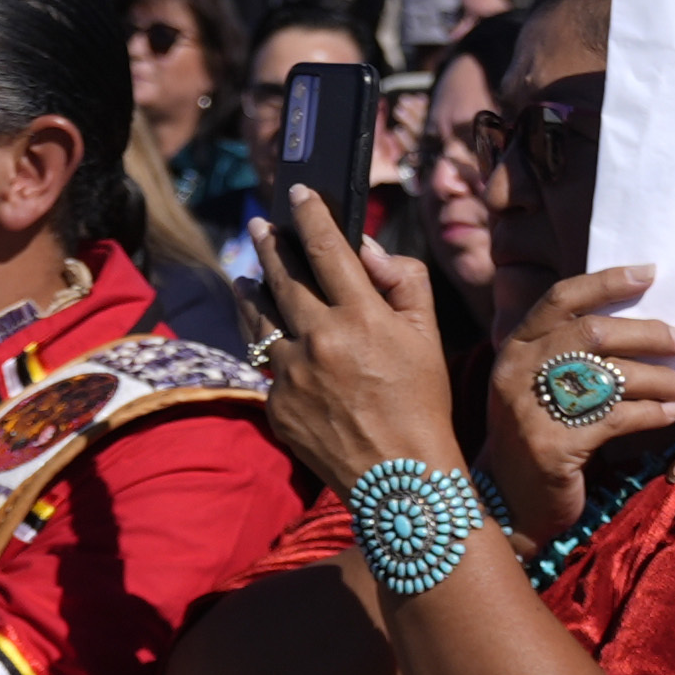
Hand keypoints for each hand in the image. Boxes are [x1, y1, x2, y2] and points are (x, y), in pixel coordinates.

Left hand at [250, 190, 472, 530]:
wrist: (400, 481)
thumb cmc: (423, 404)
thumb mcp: (427, 336)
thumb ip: (403, 282)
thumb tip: (367, 251)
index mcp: (360, 316)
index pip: (327, 248)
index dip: (311, 214)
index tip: (299, 194)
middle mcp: (319, 339)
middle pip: (281, 276)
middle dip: (270, 246)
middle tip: (261, 226)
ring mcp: (291, 375)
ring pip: (259, 320)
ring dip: (251, 292)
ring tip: (247, 276)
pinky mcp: (276, 407)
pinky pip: (270, 368)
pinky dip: (275, 353)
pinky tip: (278, 346)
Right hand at [477, 265, 674, 548]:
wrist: (507, 506)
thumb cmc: (538, 439)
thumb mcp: (540, 388)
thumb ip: (571, 356)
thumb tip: (645, 328)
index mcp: (516, 347)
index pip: (562, 298)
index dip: (607, 282)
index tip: (649, 273)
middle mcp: (518, 371)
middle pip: (594, 333)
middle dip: (650, 333)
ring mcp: (532, 409)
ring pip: (611, 377)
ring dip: (663, 378)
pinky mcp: (554, 446)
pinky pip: (618, 418)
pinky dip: (654, 412)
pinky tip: (674, 412)